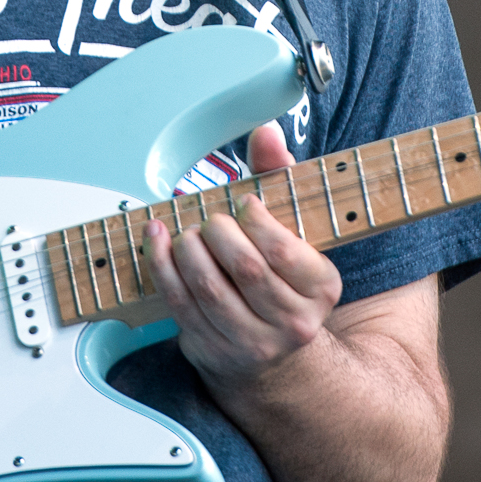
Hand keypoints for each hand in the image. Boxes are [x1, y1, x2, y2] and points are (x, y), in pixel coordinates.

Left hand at [145, 120, 343, 390]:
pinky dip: (162, 269)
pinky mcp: (215, 349)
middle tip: (212, 220)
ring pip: (210, 290)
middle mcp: (294, 321)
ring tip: (186, 232)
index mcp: (322, 288)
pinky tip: (158, 243)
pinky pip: (181, 305)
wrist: (270, 343)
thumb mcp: (291, 224)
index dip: (255, 221)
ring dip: (188, 252)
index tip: (243, 204)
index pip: (283, 251)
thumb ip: (279, 174)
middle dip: (219, 234)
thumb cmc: (278, 270)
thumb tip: (265, 132)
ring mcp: (254, 342)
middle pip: (246, 269)